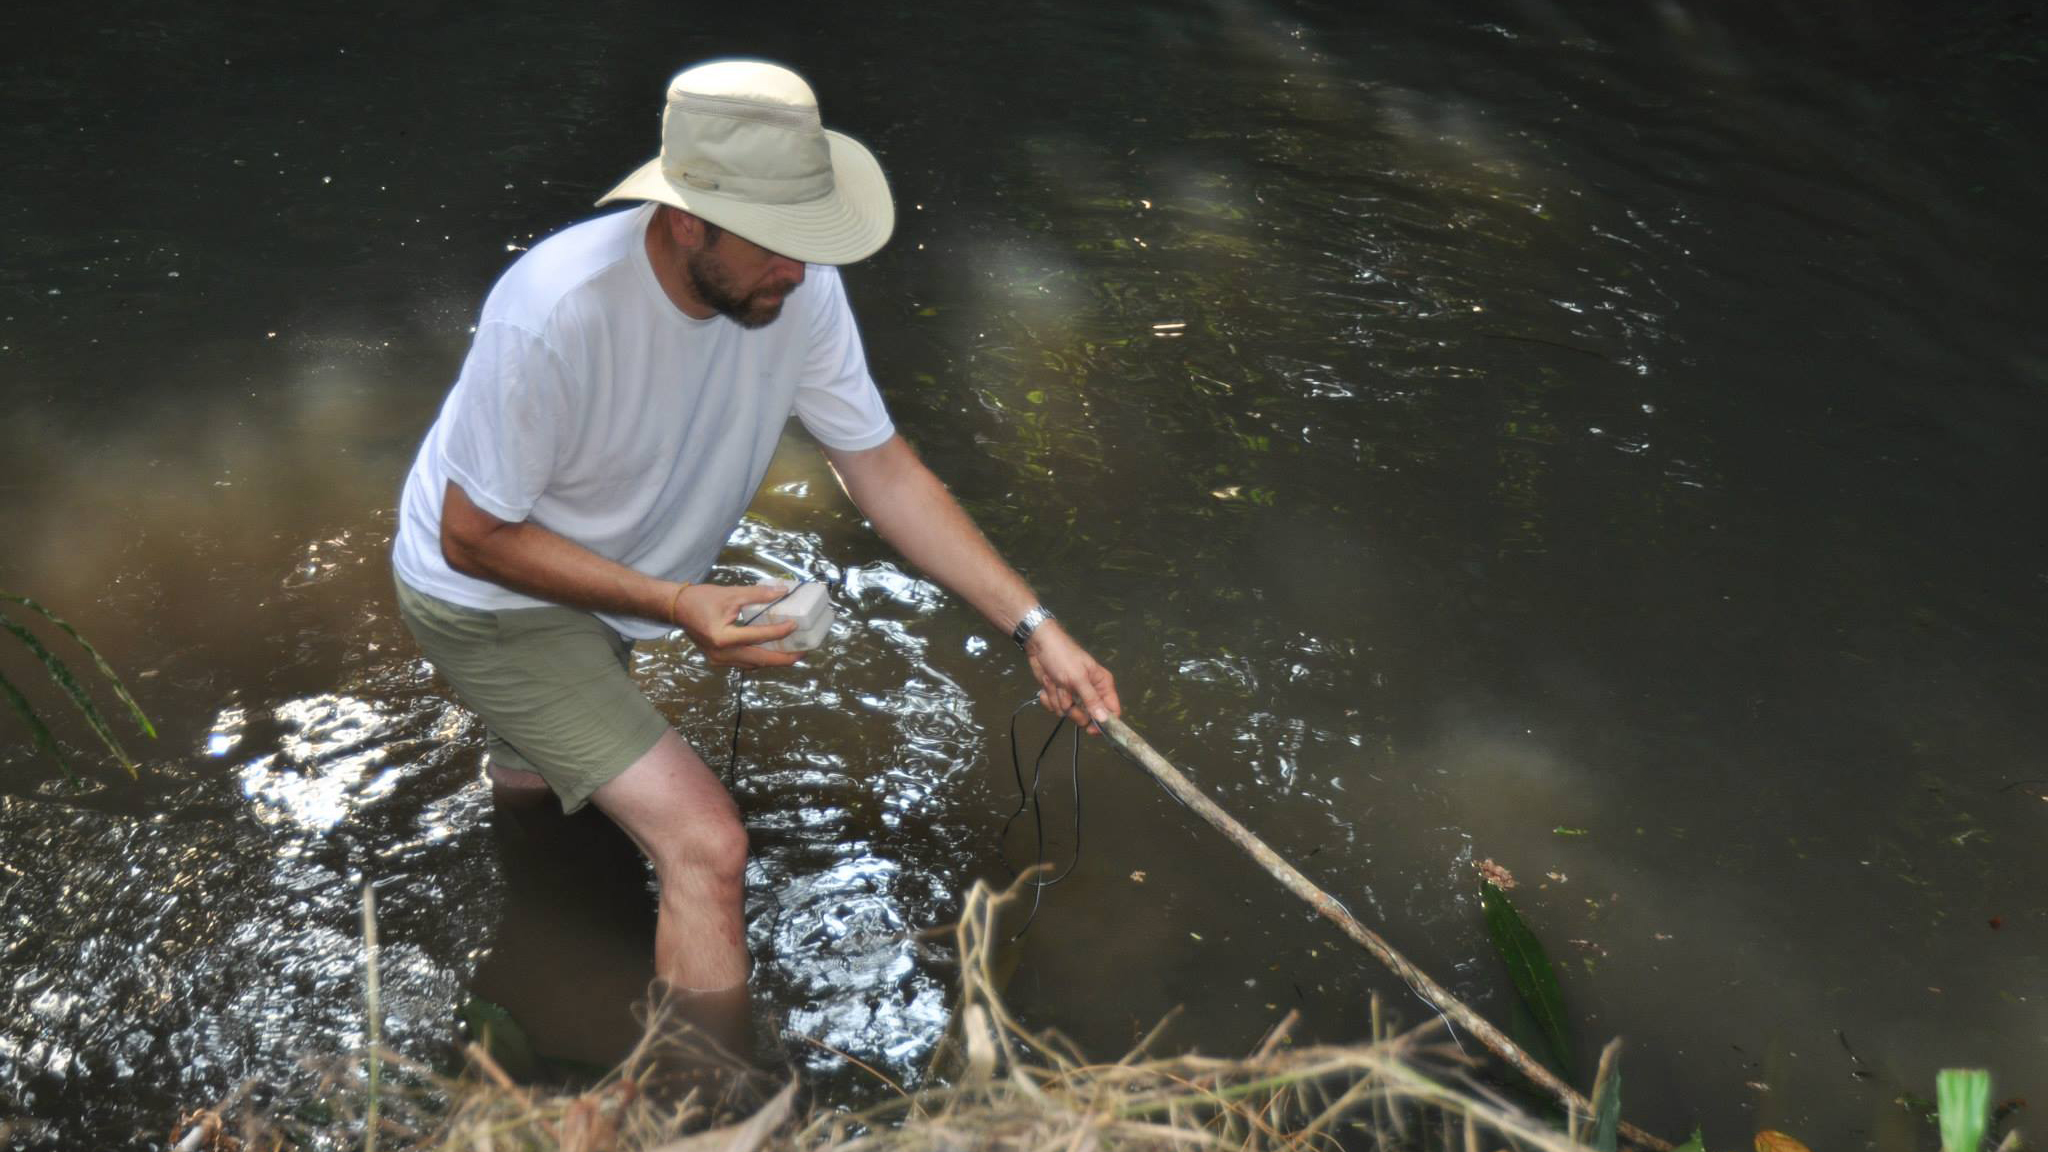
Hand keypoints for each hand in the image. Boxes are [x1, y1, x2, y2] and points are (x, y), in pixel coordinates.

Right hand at [669, 582, 800, 667]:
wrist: (677, 608)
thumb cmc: (700, 599)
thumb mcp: (731, 594)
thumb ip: (758, 595)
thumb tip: (782, 591)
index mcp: (722, 637)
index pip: (758, 637)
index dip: (779, 632)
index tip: (795, 625)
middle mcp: (720, 654)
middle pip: (758, 660)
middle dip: (782, 658)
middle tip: (802, 653)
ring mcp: (718, 660)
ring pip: (752, 664)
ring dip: (772, 660)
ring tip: (791, 654)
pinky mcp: (717, 660)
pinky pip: (743, 663)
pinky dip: (759, 658)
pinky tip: (771, 651)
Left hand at [1024, 620, 1120, 732]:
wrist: (1039, 646)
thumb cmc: (1062, 657)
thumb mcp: (1078, 678)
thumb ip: (1091, 700)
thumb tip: (1104, 719)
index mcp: (1102, 684)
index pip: (1112, 710)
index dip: (1103, 723)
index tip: (1090, 729)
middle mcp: (1090, 691)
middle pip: (1087, 716)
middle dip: (1073, 708)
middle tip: (1066, 695)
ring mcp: (1073, 694)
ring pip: (1068, 712)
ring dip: (1058, 698)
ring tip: (1055, 681)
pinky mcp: (1059, 694)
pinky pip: (1055, 707)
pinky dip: (1049, 697)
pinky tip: (1047, 684)